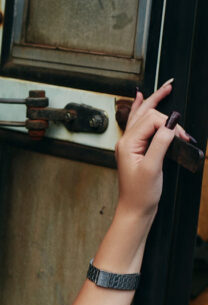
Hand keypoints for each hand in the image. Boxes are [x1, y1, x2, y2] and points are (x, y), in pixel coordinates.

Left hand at [114, 80, 189, 216]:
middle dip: (161, 105)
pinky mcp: (136, 150)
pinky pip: (138, 125)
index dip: (170, 125)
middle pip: (144, 112)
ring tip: (164, 89)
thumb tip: (171, 123)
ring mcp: (129, 145)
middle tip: (172, 89)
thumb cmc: (141, 194)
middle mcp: (126, 141)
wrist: (134, 210)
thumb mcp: (153, 168)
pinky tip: (142, 99)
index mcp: (127, 144)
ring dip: (154, 103)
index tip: (183, 138)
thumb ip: (161, 143)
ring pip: (141, 116)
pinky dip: (143, 111)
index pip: (151, 120)